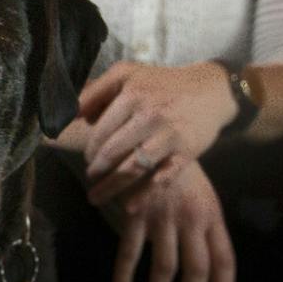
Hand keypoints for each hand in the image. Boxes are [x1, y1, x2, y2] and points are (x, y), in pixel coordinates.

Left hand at [80, 62, 232, 206]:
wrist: (210, 89)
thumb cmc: (162, 83)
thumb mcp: (127, 74)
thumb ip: (97, 90)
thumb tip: (72, 114)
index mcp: (132, 95)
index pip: (100, 131)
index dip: (89, 149)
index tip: (87, 158)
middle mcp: (149, 115)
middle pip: (112, 152)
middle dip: (96, 170)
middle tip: (91, 177)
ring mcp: (169, 135)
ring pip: (132, 168)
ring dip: (110, 187)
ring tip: (96, 197)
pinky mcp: (186, 152)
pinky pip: (162, 178)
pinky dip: (145, 194)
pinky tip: (129, 207)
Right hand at [105, 161, 235, 281]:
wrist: (151, 137)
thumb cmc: (179, 171)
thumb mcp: (201, 196)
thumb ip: (206, 229)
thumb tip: (211, 266)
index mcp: (212, 215)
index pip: (224, 259)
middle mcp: (191, 218)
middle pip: (197, 268)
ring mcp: (163, 216)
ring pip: (165, 265)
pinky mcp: (136, 213)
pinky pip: (130, 251)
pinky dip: (125, 274)